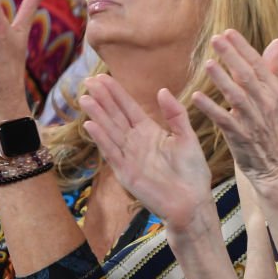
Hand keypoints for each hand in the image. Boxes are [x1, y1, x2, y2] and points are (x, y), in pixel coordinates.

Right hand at [80, 75, 213, 232]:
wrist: (192, 201)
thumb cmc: (192, 171)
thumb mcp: (187, 137)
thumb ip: (175, 114)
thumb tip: (162, 90)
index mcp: (150, 132)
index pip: (128, 108)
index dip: (116, 93)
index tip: (102, 77)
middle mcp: (136, 142)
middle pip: (115, 116)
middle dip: (102, 99)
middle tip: (88, 81)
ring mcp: (129, 157)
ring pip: (110, 131)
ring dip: (97, 115)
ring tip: (85, 98)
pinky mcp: (126, 172)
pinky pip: (111, 152)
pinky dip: (101, 139)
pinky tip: (90, 124)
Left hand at [192, 30, 277, 185]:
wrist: (276, 165)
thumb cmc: (273, 127)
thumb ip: (274, 68)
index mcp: (275, 91)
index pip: (258, 64)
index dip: (243, 48)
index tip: (228, 32)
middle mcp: (266, 103)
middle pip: (247, 76)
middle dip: (231, 56)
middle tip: (215, 39)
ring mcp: (254, 120)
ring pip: (236, 96)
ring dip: (221, 79)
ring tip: (208, 63)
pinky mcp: (241, 136)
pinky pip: (223, 120)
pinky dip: (210, 108)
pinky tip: (196, 97)